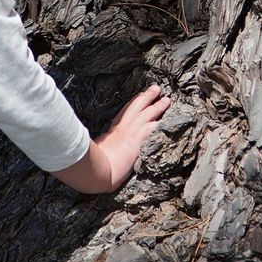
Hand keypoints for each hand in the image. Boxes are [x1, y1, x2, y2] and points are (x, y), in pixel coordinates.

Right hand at [52, 85, 171, 192]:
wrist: (96, 172)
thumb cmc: (92, 166)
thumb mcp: (97, 152)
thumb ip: (102, 148)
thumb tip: (101, 148)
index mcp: (113, 132)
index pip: (125, 113)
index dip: (133, 104)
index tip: (140, 95)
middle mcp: (122, 129)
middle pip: (136, 108)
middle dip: (146, 97)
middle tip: (156, 88)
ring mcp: (130, 134)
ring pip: (147, 114)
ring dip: (157, 107)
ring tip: (166, 100)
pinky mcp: (137, 141)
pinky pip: (152, 129)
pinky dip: (160, 123)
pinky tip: (169, 119)